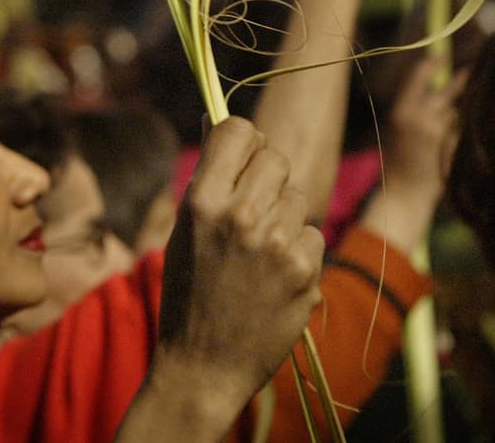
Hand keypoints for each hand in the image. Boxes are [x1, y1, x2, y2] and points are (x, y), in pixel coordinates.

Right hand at [150, 117, 324, 429]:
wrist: (203, 368)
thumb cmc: (187, 295)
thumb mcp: (183, 232)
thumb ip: (208, 181)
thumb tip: (222, 126)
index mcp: (202, 202)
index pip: (238, 129)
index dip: (241, 139)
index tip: (239, 156)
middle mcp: (242, 217)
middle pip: (274, 156)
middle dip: (264, 173)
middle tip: (251, 202)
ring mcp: (279, 245)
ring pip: (297, 195)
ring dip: (282, 213)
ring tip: (258, 249)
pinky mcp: (307, 271)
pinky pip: (312, 233)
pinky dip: (298, 248)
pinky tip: (274, 275)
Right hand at [386, 54, 466, 193]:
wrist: (406, 192)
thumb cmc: (401, 159)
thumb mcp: (400, 128)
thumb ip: (416, 108)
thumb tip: (437, 85)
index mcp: (402, 111)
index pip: (418, 78)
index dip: (430, 64)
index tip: (440, 56)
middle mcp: (422, 118)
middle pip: (448, 91)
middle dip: (461, 80)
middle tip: (473, 67)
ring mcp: (440, 132)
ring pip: (458, 111)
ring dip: (460, 113)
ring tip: (453, 123)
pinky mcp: (455, 145)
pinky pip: (463, 130)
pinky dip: (463, 132)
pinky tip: (453, 144)